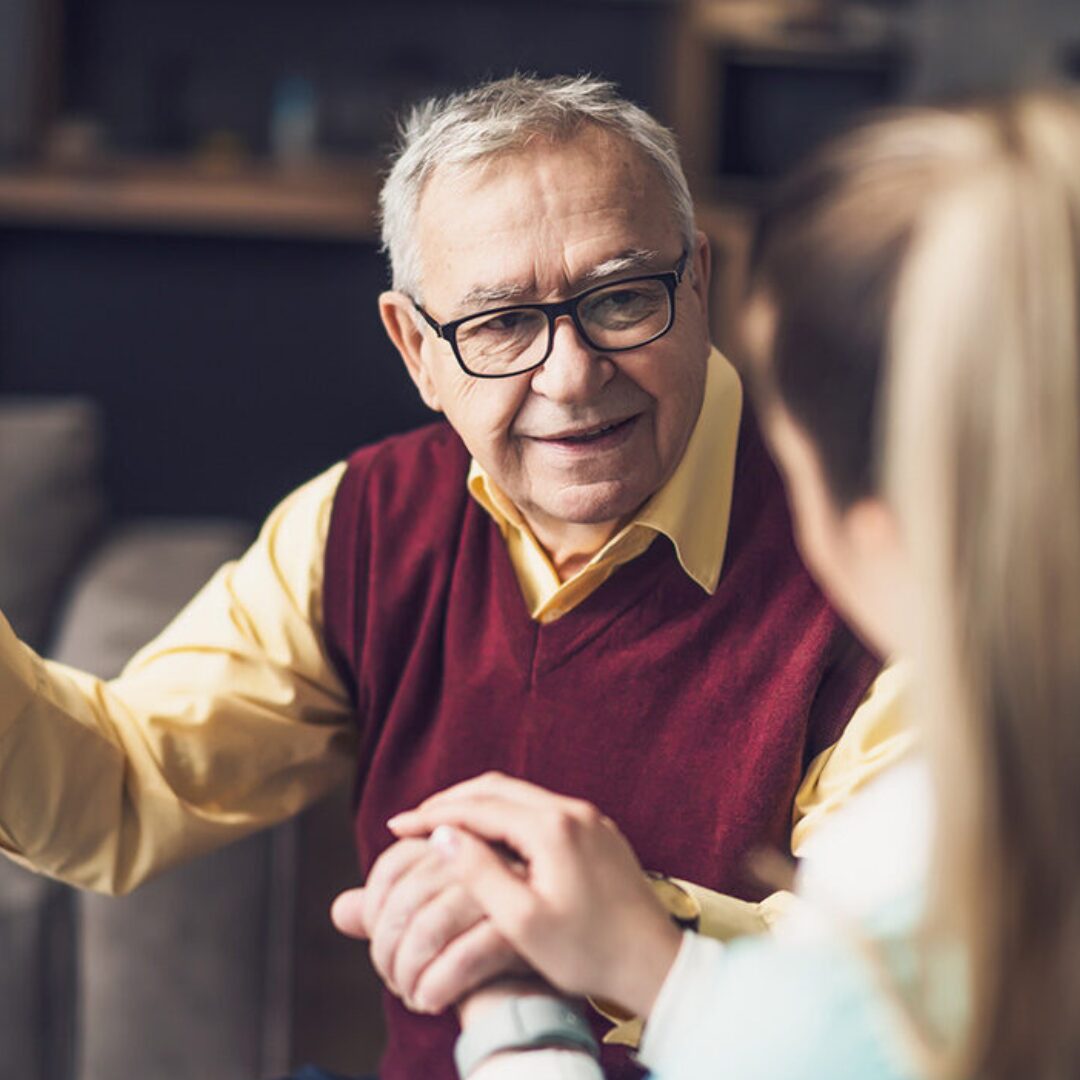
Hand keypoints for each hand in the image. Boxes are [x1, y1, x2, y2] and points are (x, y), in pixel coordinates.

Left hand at [330, 836, 528, 1013]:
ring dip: (409, 972)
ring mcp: (504, 887)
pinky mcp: (521, 928)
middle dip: (388, 949)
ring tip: (410, 994)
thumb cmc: (479, 947)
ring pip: (430, 926)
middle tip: (392, 979)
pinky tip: (430, 1002)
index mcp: (456, 842)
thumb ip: (388, 913)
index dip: (376, 908)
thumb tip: (342, 910)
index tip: (379, 943)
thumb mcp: (431, 925)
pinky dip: (436, 985)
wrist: (539, 982)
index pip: (394, 864)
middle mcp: (480, 854)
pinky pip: (463, 956)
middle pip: (408, 897)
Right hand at [388, 772, 681, 1017]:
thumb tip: (443, 836)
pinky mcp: (598, 831)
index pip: (478, 807)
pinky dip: (506, 815)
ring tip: (443, 827)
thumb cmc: (588, 952)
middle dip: (451, 801)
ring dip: (478, 806)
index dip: (433, 815)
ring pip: (519, 796)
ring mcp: (588, 818)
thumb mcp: (522, 921)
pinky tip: (490, 838)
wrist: (654, 962)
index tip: (396, 827)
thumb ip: (479, 873)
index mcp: (551, 828)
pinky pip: (540, 808)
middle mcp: (571, 810)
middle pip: (497, 788)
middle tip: (413, 821)